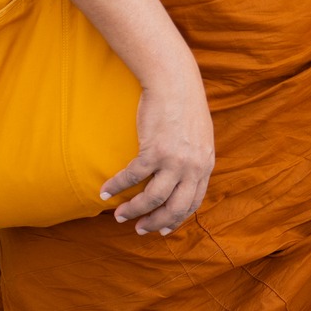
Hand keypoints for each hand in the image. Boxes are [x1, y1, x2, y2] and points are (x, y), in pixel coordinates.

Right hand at [101, 50, 214, 235]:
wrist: (175, 82)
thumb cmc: (184, 105)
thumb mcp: (200, 137)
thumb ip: (194, 159)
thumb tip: (182, 178)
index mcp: (205, 165)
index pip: (193, 203)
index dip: (176, 219)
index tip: (162, 228)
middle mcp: (193, 167)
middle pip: (174, 208)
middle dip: (155, 222)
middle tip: (140, 229)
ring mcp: (175, 160)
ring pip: (152, 198)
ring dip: (133, 210)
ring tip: (119, 215)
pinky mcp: (154, 151)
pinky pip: (132, 177)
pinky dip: (116, 186)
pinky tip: (104, 191)